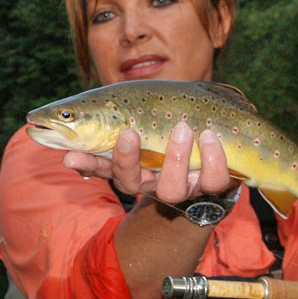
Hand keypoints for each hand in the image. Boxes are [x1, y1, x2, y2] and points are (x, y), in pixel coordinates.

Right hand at [62, 122, 232, 202]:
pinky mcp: (213, 184)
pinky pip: (214, 179)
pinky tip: (210, 136)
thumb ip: (120, 115)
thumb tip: (76, 110)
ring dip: (176, 158)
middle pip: (132, 182)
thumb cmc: (181, 127)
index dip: (85, 162)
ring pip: (173, 188)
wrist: (227, 147)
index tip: (70, 154)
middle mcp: (154, 181)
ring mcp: (183, 186)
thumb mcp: (149, 116)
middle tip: (127, 132)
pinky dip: (213, 158)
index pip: (101, 166)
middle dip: (126, 160)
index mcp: (133, 164)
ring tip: (183, 127)